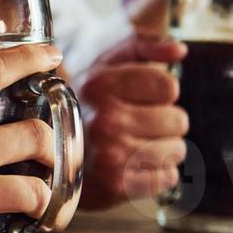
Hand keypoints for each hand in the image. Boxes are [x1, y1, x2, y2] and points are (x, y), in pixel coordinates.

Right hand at [77, 35, 188, 210]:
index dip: (162, 92)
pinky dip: (158, 173)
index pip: (169, 86)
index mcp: (101, 85)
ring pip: (177, 150)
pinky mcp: (117, 185)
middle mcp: (105, 119)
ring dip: (163, 148)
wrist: (53, 155)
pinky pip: (167, 177)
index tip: (144, 96)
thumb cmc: (88, 106)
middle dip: (165, 122)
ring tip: (138, 144)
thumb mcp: (106, 64)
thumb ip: (144, 47)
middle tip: (140, 124)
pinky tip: (136, 165)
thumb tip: (179, 50)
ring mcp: (111, 154)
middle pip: (178, 120)